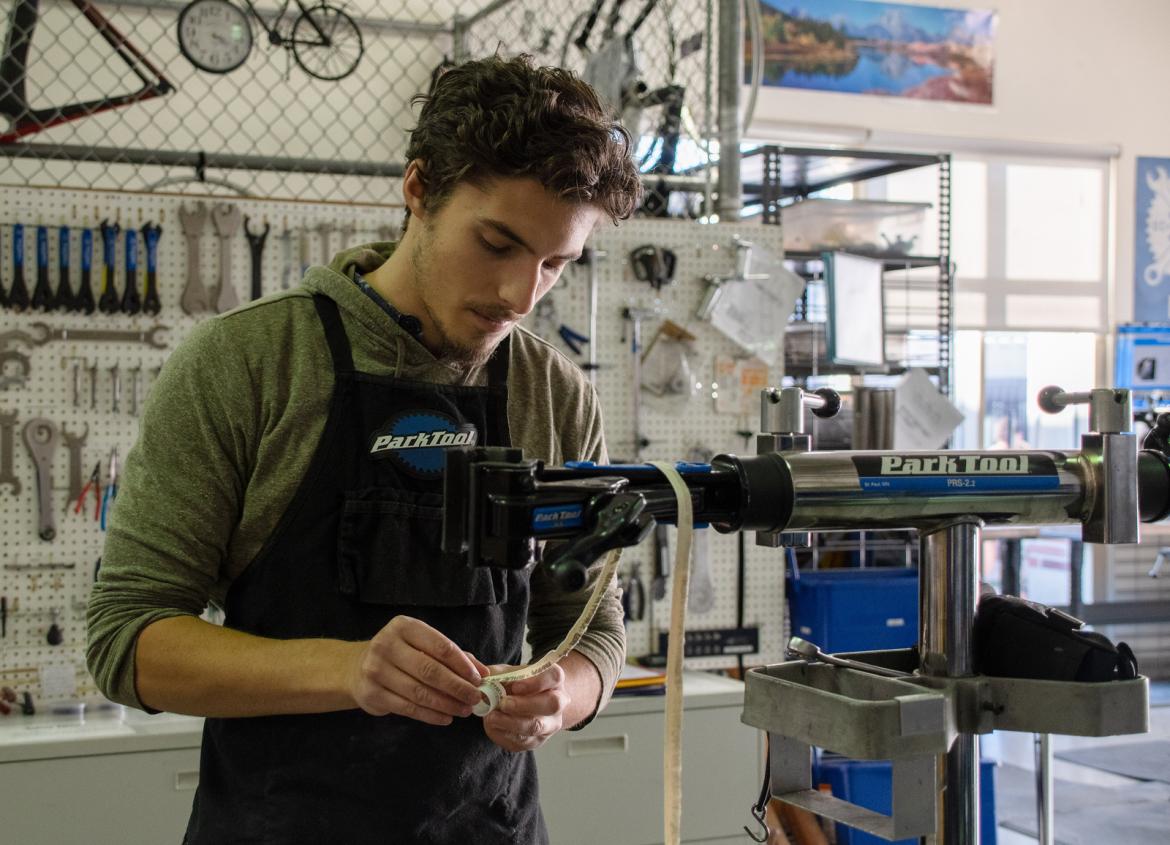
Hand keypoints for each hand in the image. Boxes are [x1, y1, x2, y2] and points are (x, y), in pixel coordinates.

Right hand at [347, 615, 484, 725]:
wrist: (358, 668)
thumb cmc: (402, 654)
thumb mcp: (424, 645)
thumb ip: (454, 655)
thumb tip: (484, 672)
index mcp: (404, 627)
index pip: (440, 646)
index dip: (462, 664)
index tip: (479, 679)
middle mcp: (386, 645)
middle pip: (430, 670)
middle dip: (457, 687)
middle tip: (475, 698)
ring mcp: (376, 670)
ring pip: (419, 692)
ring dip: (446, 704)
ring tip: (464, 710)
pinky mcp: (371, 694)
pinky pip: (407, 708)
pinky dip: (430, 715)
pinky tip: (445, 718)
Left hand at [481, 663, 569, 751]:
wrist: (525, 704)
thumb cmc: (517, 685)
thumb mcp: (509, 673)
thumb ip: (498, 675)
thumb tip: (483, 682)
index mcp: (554, 680)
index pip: (554, 677)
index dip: (536, 682)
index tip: (515, 686)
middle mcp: (558, 702)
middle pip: (552, 704)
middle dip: (525, 705)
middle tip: (503, 703)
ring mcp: (550, 724)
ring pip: (537, 726)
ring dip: (512, 722)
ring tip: (492, 717)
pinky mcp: (537, 741)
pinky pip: (523, 742)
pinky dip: (505, 734)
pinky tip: (493, 726)